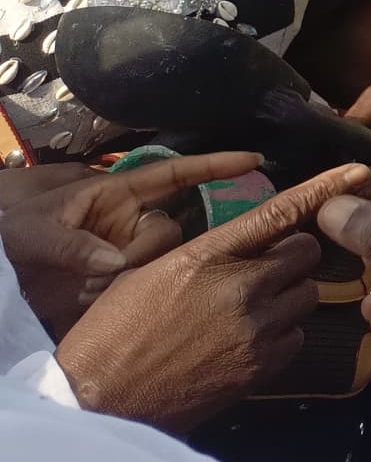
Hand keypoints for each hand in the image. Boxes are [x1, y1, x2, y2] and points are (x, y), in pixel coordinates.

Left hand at [0, 151, 261, 332]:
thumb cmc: (9, 231)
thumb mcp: (30, 231)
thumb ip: (70, 245)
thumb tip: (115, 265)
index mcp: (116, 195)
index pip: (175, 173)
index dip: (215, 165)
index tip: (255, 160)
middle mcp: (128, 223)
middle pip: (168, 233)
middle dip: (143, 252)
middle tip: (105, 269)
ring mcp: (124, 254)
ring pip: (156, 266)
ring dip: (128, 280)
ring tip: (85, 289)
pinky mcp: (115, 285)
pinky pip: (138, 291)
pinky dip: (122, 299)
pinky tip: (92, 302)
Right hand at [54, 163, 369, 435]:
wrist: (96, 399)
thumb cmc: (112, 331)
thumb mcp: (149, 271)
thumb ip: (205, 251)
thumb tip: (245, 239)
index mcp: (206, 255)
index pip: (277, 212)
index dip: (323, 189)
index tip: (358, 172)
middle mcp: (239, 287)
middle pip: (305, 253)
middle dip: (292, 257)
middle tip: (265, 270)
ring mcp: (254, 329)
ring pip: (307, 296)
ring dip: (288, 297)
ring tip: (251, 310)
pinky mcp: (261, 367)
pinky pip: (296, 337)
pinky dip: (282, 335)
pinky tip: (250, 342)